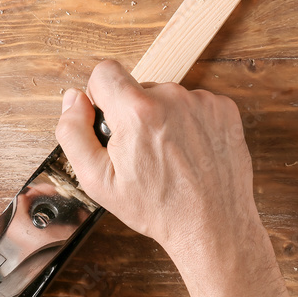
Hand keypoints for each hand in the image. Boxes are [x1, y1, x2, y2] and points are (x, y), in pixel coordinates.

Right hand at [56, 60, 258, 261]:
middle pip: (138, 89)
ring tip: (170, 158)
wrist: (212, 225)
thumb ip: (73, 133)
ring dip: (163, 120)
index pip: (105, 71)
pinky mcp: (224, 109)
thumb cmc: (156, 207)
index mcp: (138, 112)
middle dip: (134, 114)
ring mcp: (202, 101)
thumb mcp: (97, 180)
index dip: (101, 97)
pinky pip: (194, 104)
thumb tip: (73, 98)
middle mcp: (172, 97)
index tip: (111, 123)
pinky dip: (189, 123)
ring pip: (167, 98)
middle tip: (143, 154)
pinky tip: (190, 153)